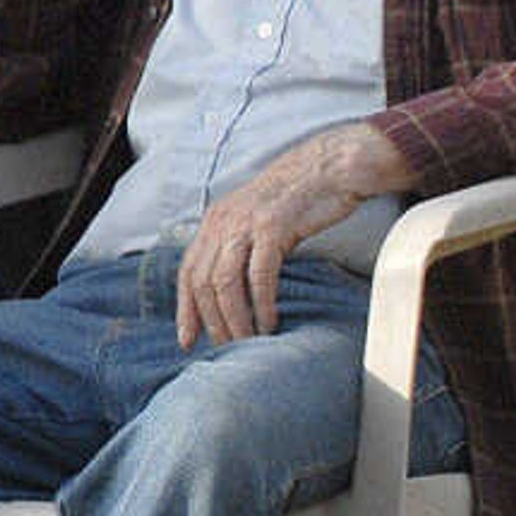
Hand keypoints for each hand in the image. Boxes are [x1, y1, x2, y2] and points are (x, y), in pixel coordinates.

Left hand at [175, 124, 410, 346]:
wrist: (330, 167)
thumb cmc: (298, 200)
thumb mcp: (255, 221)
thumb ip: (239, 248)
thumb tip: (229, 290)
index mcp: (214, 222)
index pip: (187, 272)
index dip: (185, 309)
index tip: (187, 341)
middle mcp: (222, 222)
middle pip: (203, 282)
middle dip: (211, 321)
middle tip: (227, 348)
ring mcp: (246, 224)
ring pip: (226, 282)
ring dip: (235, 318)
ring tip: (247, 342)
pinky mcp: (273, 227)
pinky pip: (259, 274)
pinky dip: (262, 303)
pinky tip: (269, 322)